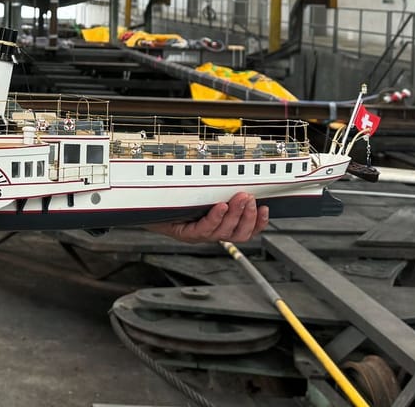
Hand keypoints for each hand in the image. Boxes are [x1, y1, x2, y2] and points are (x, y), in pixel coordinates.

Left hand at [145, 192, 268, 243]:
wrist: (149, 208)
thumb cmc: (178, 201)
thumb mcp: (204, 195)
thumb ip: (221, 191)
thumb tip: (239, 177)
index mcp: (220, 227)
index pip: (246, 231)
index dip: (258, 223)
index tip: (265, 209)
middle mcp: (212, 234)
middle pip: (239, 234)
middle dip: (248, 217)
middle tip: (250, 199)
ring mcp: (200, 236)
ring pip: (225, 232)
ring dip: (235, 214)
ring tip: (239, 198)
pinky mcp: (186, 234)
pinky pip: (205, 229)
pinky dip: (215, 217)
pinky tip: (220, 206)